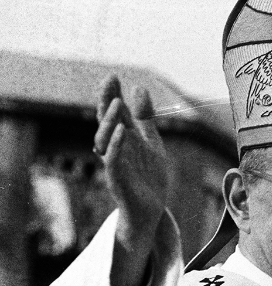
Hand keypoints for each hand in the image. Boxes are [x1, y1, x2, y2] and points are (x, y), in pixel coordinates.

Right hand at [94, 76, 169, 285]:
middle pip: (105, 121)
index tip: (113, 76)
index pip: (113, 113)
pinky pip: (113, 160)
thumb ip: (145, 118)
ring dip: (109, 121)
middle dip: (106, 101)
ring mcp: (115, 164)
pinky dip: (116, 145)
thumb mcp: (151, 141)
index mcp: (123, 139)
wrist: (152, 210)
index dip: (111, 95)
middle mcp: (115, 149)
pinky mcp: (118, 180)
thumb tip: (138, 88)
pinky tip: (122, 130)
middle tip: (109, 81)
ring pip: (105, 139)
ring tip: (116, 102)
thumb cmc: (149, 176)